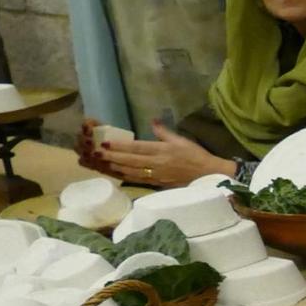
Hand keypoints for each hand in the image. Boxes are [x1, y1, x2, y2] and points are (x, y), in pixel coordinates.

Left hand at [94, 122, 235, 187]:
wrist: (209, 175)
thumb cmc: (197, 156)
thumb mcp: (181, 140)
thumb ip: (164, 132)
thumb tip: (152, 121)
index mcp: (163, 150)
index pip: (137, 148)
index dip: (120, 146)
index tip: (105, 143)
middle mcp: (157, 164)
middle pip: (130, 161)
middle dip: (112, 157)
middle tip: (96, 152)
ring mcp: (157, 176)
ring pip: (131, 172)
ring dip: (116, 167)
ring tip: (102, 162)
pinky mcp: (158, 184)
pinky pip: (138, 180)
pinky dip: (126, 177)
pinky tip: (117, 173)